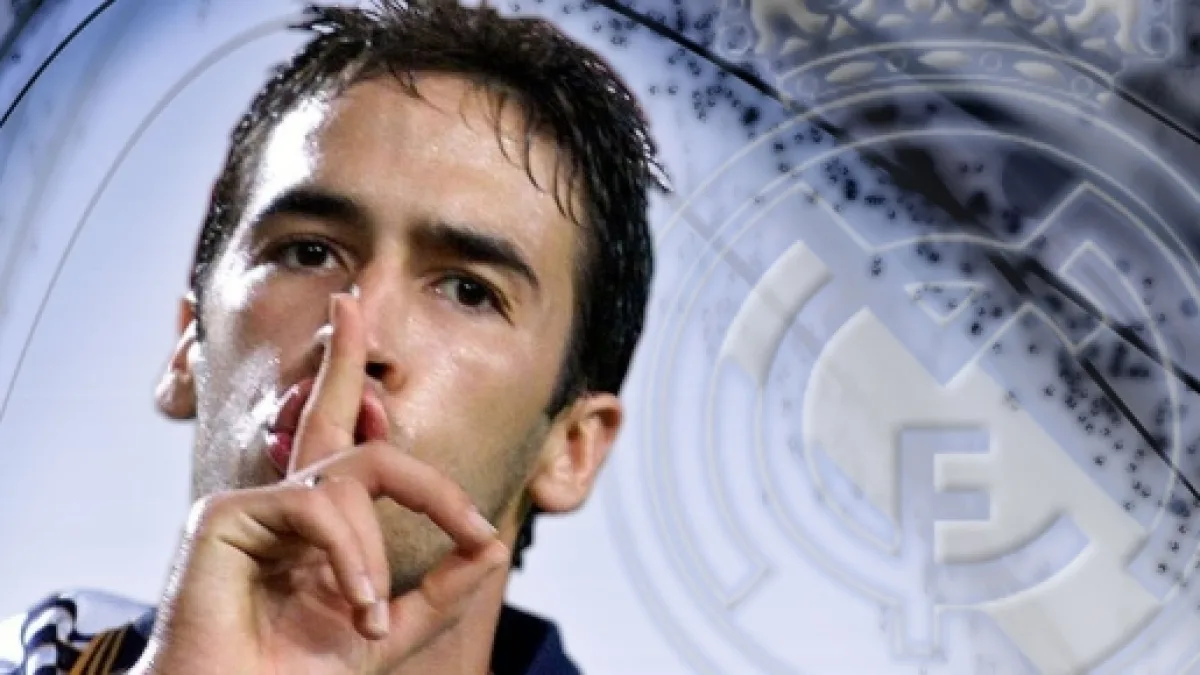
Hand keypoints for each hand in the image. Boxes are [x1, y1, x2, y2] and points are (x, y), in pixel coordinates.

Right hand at [133, 293, 508, 674]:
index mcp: (315, 527)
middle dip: (344, 357)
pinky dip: (350, 555)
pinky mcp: (222, 517)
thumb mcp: (386, 633)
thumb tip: (493, 543)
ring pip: (350, 479)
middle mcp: (283, 507)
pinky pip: (318, 506)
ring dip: (376, 555)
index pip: (345, 446)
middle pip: (332, 419)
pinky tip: (354, 604)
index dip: (354, 383)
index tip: (371, 335)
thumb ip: (439, 593)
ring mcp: (250, 507)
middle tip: (353, 303)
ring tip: (367, 621)